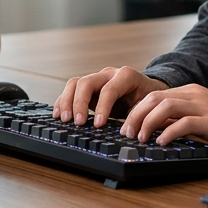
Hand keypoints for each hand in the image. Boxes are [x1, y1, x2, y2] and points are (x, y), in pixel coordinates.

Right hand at [53, 66, 167, 127]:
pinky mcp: (87, 88)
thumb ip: (140, 116)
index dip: (102, 107)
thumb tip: (129, 133)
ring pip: (75, 83)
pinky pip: (70, 90)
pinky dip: (62, 101)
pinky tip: (58, 115)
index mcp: (126, 76)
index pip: (109, 89)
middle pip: (86, 82)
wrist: (147, 90)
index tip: (98, 125)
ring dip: (67, 102)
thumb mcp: (149, 107)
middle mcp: (108, 74)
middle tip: (79, 123)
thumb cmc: (148, 100)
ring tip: (65, 120)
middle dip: (79, 103)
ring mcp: (96, 79)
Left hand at [121, 84, 207, 157]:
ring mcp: (204, 106)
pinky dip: (169, 131)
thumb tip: (157, 129)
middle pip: (155, 98)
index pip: (155, 95)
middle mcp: (194, 95)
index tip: (126, 127)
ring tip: (139, 138)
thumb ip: (181, 119)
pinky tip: (161, 142)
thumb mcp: (202, 118)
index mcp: (190, 92)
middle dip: (136, 115)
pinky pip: (185, 122)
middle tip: (126, 133)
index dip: (137, 110)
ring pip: (166, 106)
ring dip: (148, 122)